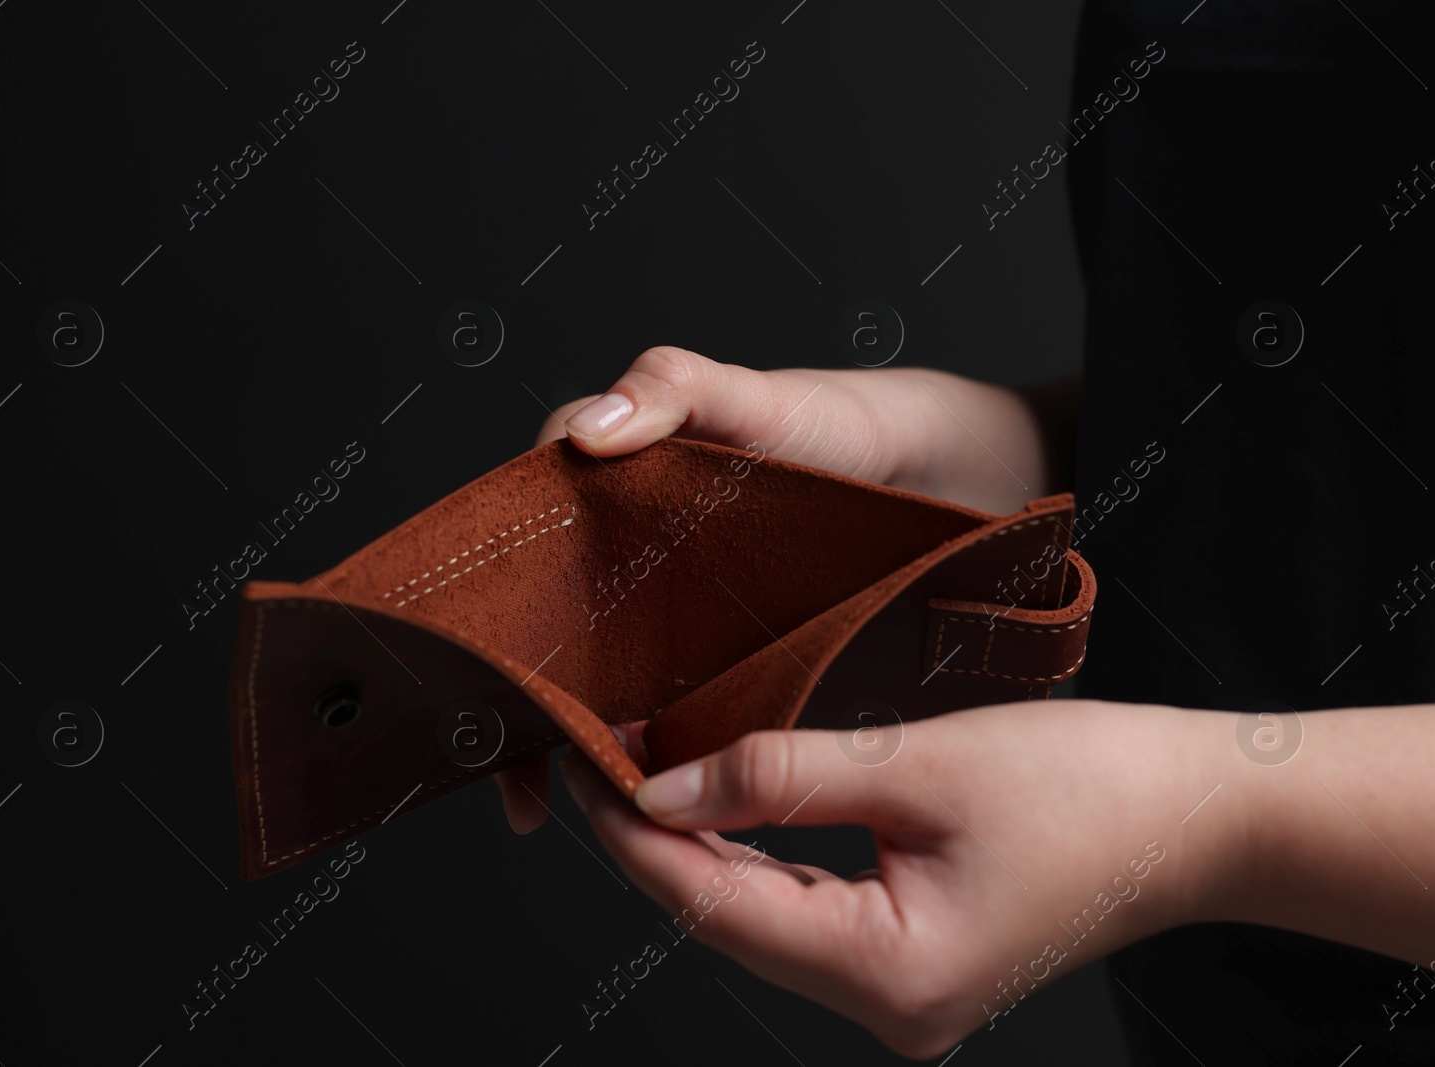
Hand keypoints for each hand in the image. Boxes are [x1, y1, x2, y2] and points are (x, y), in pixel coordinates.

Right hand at [499, 346, 1059, 830]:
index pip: (523, 526)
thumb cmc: (850, 423)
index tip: (480, 660)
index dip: (488, 592)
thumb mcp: (761, 397)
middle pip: (545, 614)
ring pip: (594, 663)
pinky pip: (660, 691)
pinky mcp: (718, 643)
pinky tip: (640, 775)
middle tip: (517, 765)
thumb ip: (675, 390)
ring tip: (575, 786)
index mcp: (618, 476)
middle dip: (519, 687)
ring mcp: (673, 598)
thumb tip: (588, 434)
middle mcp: (631, 540)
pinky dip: (639, 735)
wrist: (954, 477)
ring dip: (571, 722)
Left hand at [554, 699, 1246, 1057]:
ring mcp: (902, 995)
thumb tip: (665, 786)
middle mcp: (887, 1009)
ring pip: (763, 919)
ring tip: (645, 769)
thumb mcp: (916, 763)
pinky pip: (809, 916)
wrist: (1200, 818)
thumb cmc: (1087, 787)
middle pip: (729, 920)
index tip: (580, 769)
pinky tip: (723, 807)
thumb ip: (780, 775)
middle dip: (657, 840)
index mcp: (888, 975)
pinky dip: (760, 858)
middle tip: (600, 755)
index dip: (632, 837)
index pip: (711, 905)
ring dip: (703, 848)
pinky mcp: (916, 963)